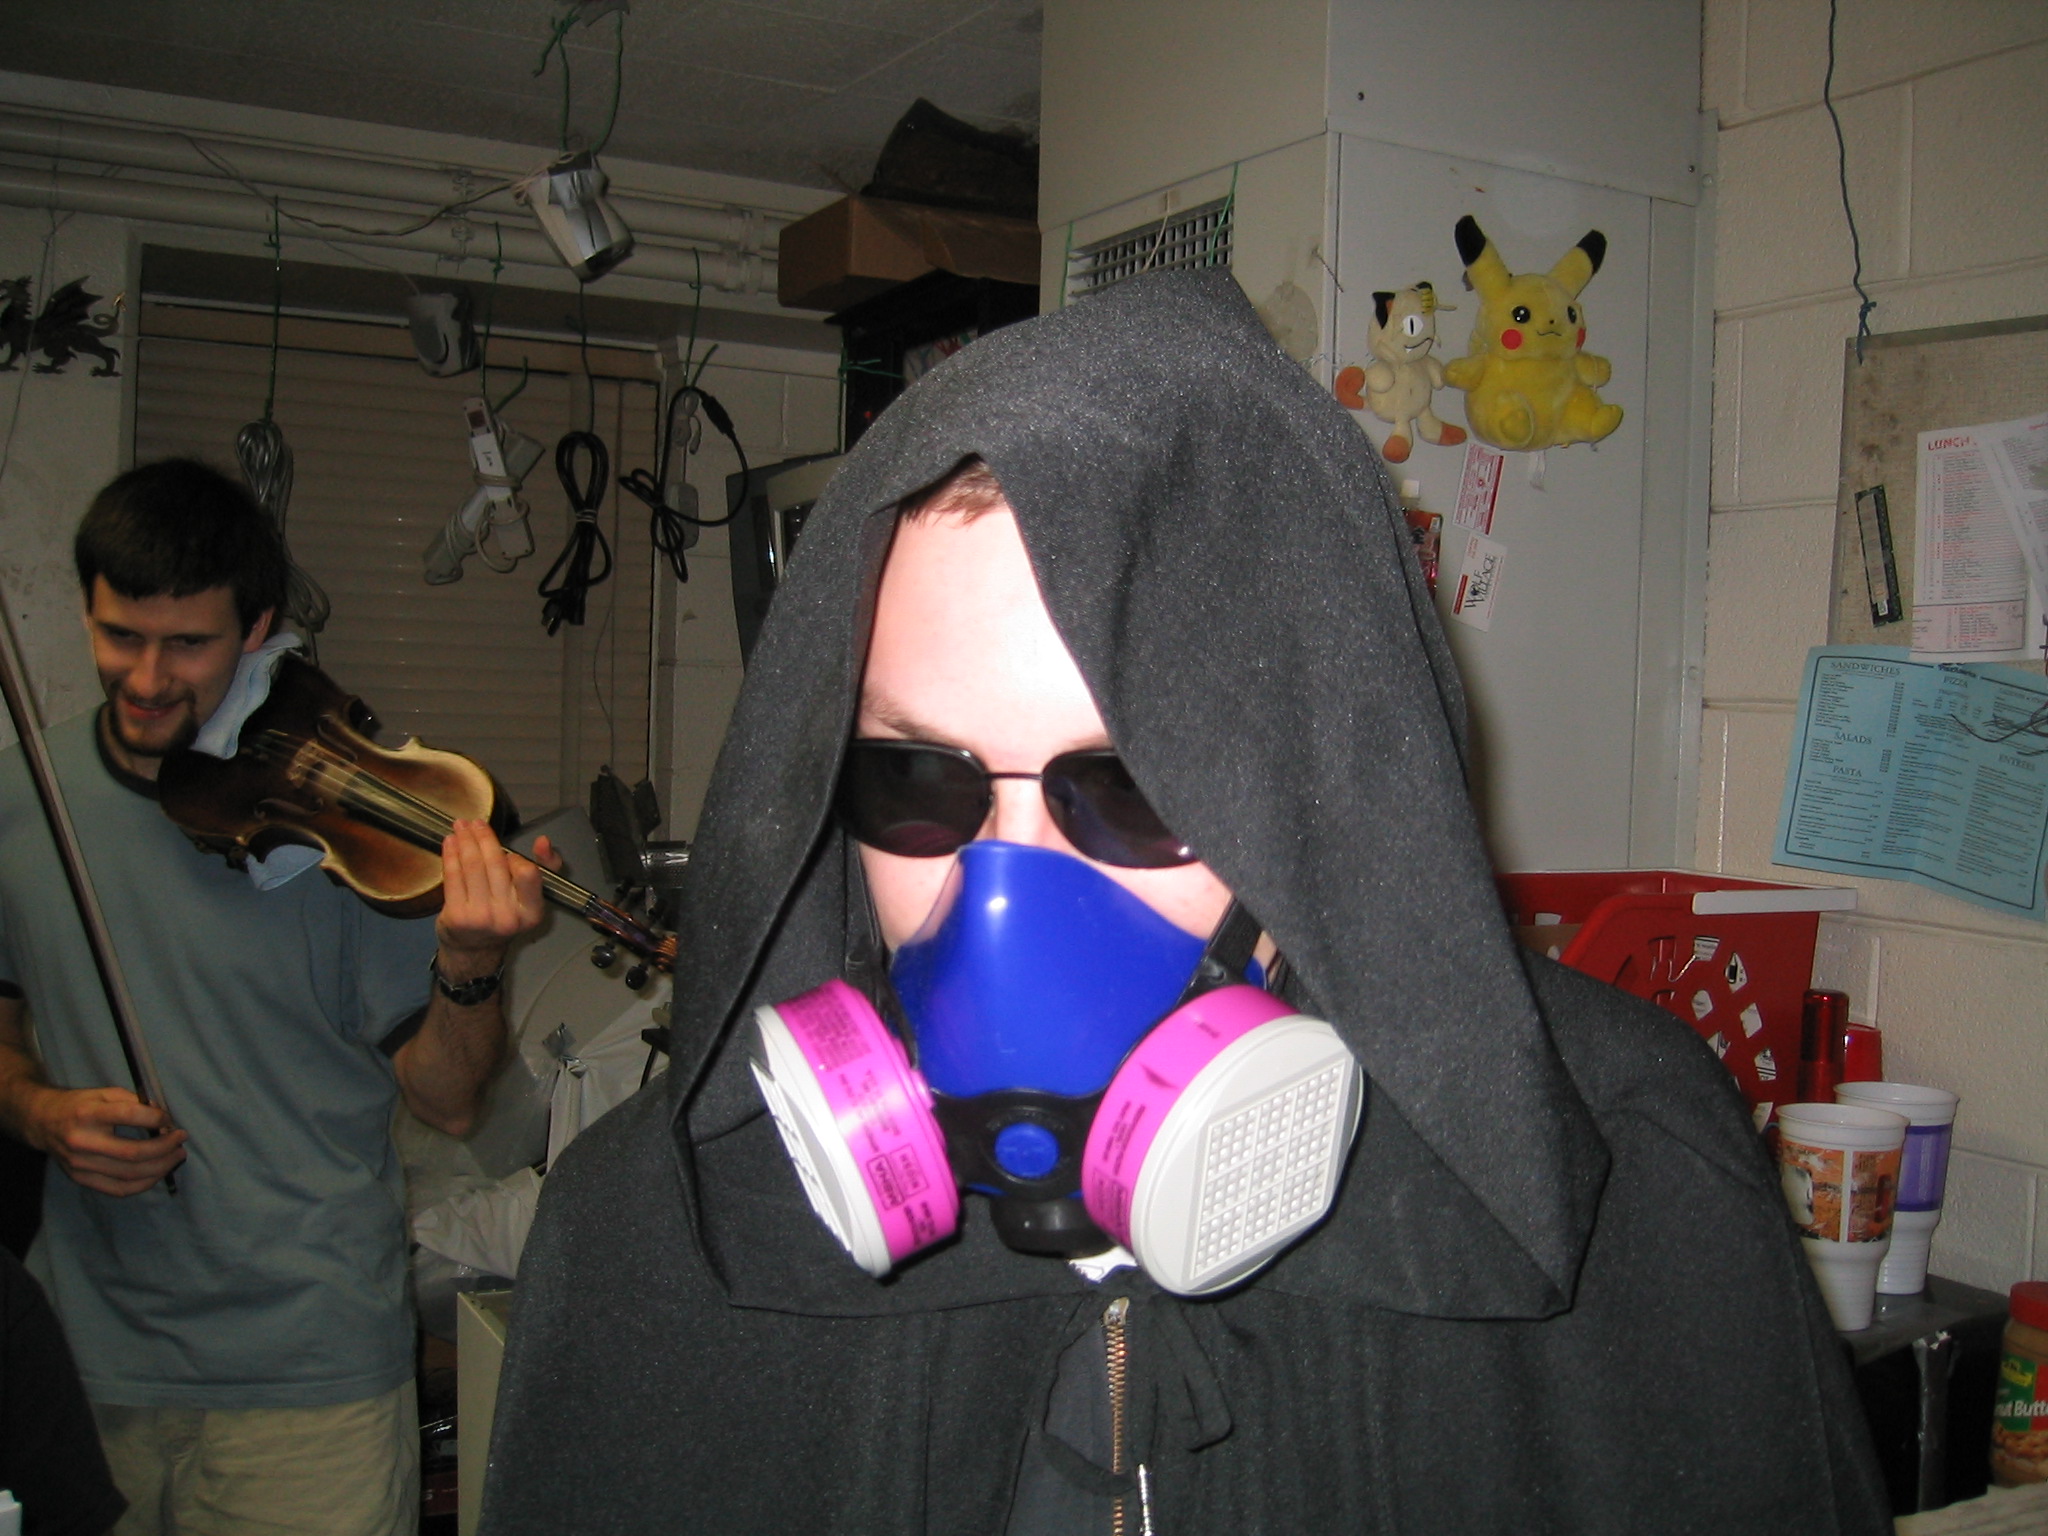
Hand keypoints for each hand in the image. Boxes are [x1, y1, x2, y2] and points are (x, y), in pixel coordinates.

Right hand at [28, 1084, 186, 1195]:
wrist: (42, 1122)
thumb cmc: (80, 1105)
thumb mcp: (104, 1093)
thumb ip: (134, 1102)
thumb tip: (164, 1120)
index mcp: (88, 1114)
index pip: (129, 1116)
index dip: (156, 1118)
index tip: (168, 1119)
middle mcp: (82, 1142)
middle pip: (133, 1153)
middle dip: (165, 1148)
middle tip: (181, 1140)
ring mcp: (80, 1165)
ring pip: (129, 1175)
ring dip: (161, 1167)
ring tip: (177, 1157)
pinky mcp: (81, 1179)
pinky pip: (118, 1189)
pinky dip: (144, 1184)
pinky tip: (158, 1173)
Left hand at [435, 822, 557, 979]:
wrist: (475, 949)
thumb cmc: (505, 916)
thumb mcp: (531, 898)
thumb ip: (545, 867)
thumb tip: (543, 841)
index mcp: (531, 911)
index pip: (528, 874)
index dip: (515, 857)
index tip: (506, 851)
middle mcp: (507, 916)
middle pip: (495, 865)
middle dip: (483, 837)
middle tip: (475, 822)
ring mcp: (480, 917)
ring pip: (472, 867)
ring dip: (465, 841)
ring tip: (460, 827)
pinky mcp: (457, 916)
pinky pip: (453, 876)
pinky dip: (450, 855)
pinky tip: (450, 843)